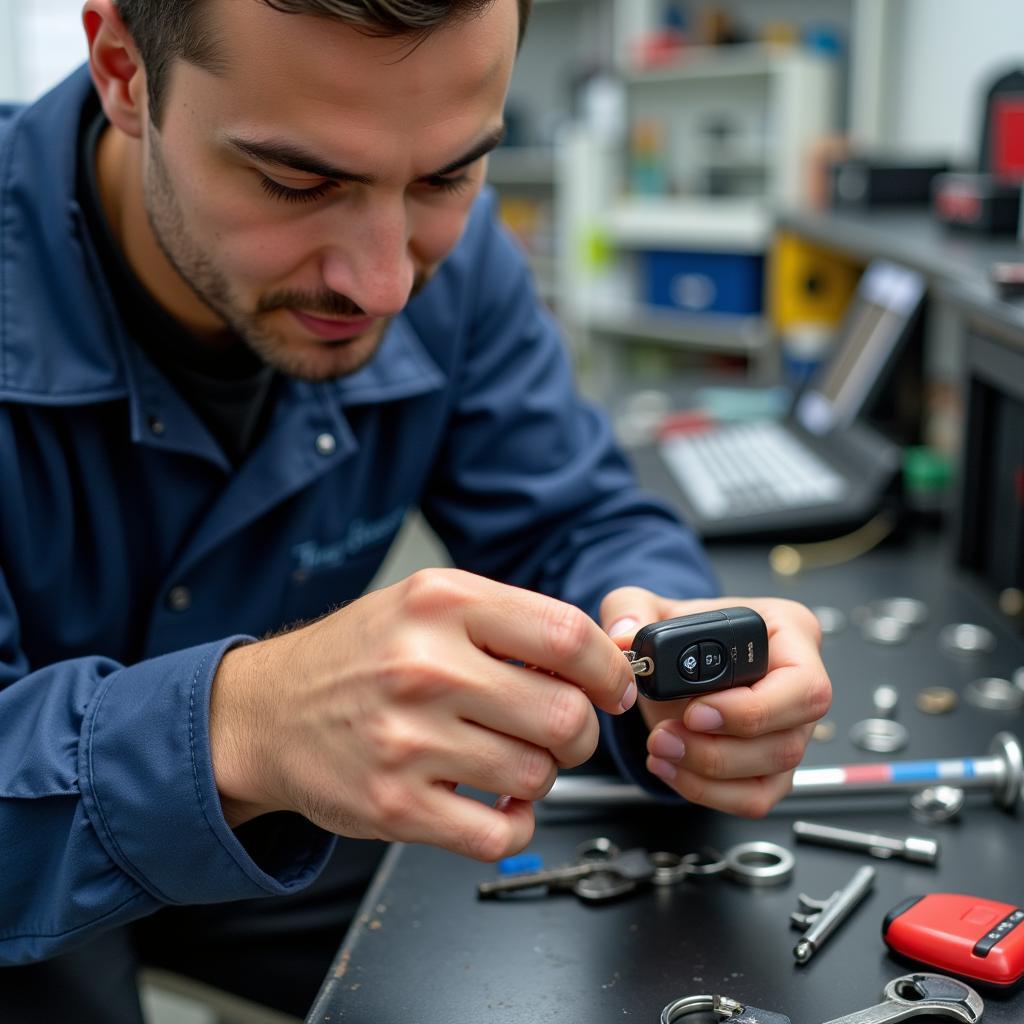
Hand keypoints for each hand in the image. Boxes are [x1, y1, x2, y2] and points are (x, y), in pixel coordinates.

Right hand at [209, 569, 636, 860]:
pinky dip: (515, 823)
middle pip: (564, 715)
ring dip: (542, 775)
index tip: (613, 687)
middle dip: (580, 732)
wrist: (267, 712)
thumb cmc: (356, 657)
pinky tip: (497, 803)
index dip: (609, 670)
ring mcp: (407, 740)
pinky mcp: (395, 804)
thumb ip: (509, 621)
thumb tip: (600, 657)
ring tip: (511, 760)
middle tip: (561, 731)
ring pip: (538, 775)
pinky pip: (499, 832)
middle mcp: (425, 666)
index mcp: (441, 604)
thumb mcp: (426, 605)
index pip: (566, 634)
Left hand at [601, 589, 830, 816]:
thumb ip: (630, 610)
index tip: (693, 711)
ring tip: (660, 748)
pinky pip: (754, 798)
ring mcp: (790, 732)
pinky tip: (672, 768)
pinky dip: (708, 791)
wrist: (676, 663)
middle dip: (722, 749)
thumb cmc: (685, 632)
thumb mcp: (651, 608)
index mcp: (790, 634)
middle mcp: (799, 686)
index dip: (751, 708)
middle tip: (667, 736)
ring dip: (708, 772)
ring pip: (772, 774)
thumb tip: (623, 637)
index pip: (803, 684)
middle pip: (789, 740)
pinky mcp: (770, 768)